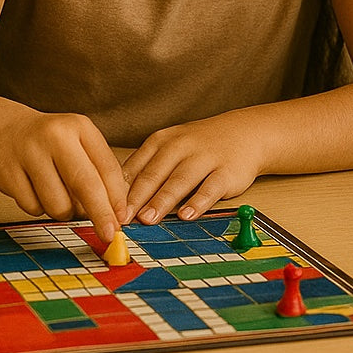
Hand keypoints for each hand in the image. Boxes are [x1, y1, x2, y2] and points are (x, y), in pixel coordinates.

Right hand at [0, 106, 127, 242]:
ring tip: (57, 193)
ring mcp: (28, 153)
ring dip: (63, 210)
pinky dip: (38, 207)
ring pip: (58, 204)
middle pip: (85, 185)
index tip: (122, 219)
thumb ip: (99, 172)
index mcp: (79, 127)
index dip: (117, 198)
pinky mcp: (7, 172)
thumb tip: (115, 212)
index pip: (107, 167)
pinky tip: (34, 189)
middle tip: (108, 234)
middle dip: (100, 214)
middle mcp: (55, 136)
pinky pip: (33, 208)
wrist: (4, 129)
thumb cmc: (49, 142)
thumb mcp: (79, 144)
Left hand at [123, 114, 265, 223]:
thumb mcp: (169, 149)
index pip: (136, 167)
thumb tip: (116, 201)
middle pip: (154, 174)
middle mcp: (180, 146)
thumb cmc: (199, 147)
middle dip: (137, 197)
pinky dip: (198, 202)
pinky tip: (187, 215)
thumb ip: (146, 170)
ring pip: (180, 181)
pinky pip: (210, 188)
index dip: (120, 189)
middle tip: (122, 218)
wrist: (245, 133)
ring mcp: (204, 158)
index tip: (107, 209)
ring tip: (148, 219)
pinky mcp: (226, 171)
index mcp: (161, 141)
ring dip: (162, 201)